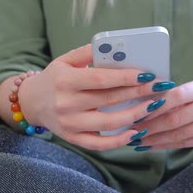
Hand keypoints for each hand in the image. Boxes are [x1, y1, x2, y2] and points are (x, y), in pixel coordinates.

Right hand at [18, 44, 172, 150]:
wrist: (32, 102)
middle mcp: (66, 104)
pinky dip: (120, 141)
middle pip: (109, 100)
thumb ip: (89, 52)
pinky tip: (137, 131)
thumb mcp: (65, 60)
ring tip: (153, 107)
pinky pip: (100, 144)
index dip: (126, 78)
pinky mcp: (73, 138)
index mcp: (65, 81)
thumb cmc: (55, 78)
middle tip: (160, 89)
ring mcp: (69, 124)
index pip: (101, 79)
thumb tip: (118, 48)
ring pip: (109, 124)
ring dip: (135, 116)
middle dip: (138, 94)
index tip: (148, 74)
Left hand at [131, 80, 192, 149]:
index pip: (177, 96)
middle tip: (131, 129)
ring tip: (136, 140)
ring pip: (177, 135)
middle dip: (150, 126)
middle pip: (175, 119)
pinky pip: (183, 144)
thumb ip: (175, 96)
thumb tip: (143, 105)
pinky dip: (164, 145)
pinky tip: (150, 145)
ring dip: (154, 139)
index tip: (138, 111)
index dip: (156, 105)